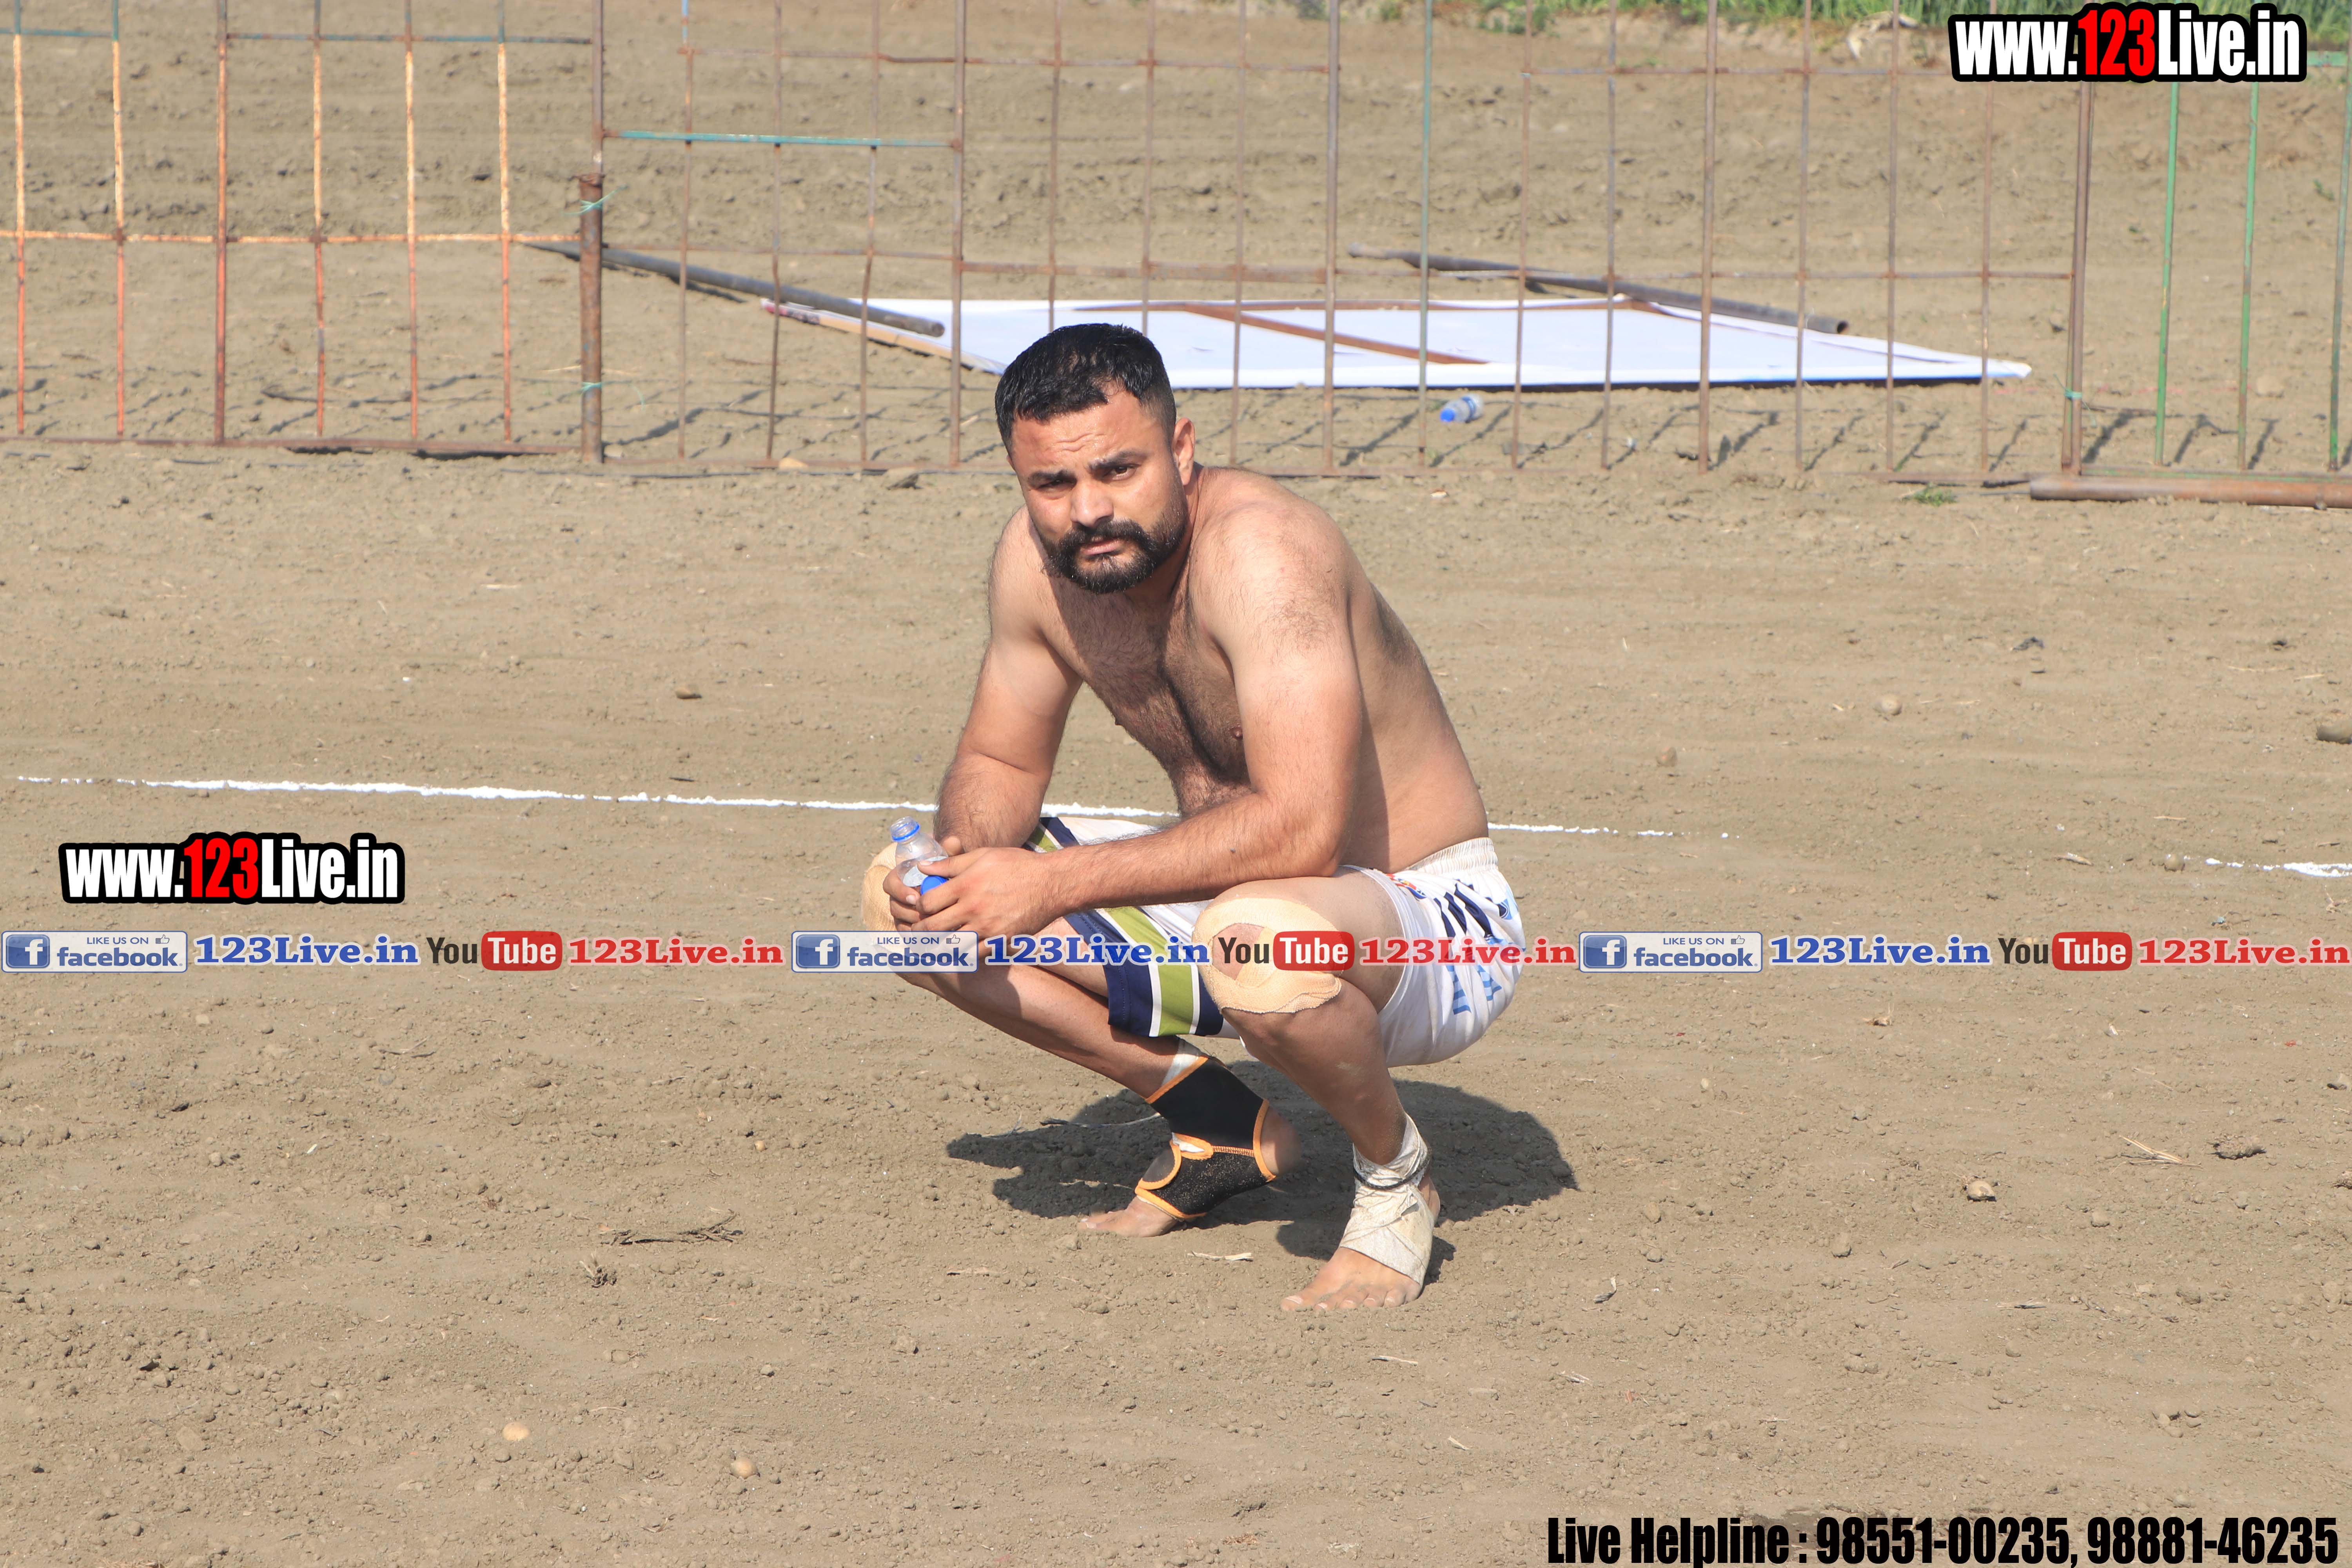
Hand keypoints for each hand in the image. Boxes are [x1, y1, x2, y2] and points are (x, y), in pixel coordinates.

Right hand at [882, 835, 963, 928]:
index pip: (890, 883)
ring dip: (914, 925)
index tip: (915, 897)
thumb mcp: (949, 860)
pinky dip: (917, 937)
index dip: (900, 891)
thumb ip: (949, 851)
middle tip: (925, 915)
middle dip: (908, 912)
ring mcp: (902, 911)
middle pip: (894, 906)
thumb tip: (953, 841)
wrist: (951, 886)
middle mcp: (898, 895)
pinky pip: (907, 934)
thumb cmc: (947, 870)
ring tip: (932, 925)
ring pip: (900, 922)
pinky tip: (932, 937)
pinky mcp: (908, 926)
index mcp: (901, 876)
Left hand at [907, 842, 1067, 941]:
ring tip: (937, 941)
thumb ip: (951, 864)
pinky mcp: (1001, 940)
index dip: (920, 906)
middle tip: (920, 930)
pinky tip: (962, 948)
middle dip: (922, 930)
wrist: (1052, 883)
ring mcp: (987, 927)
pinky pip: (975, 955)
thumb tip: (922, 867)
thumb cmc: (1017, 865)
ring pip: (951, 945)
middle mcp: (973, 908)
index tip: (923, 907)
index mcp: (965, 885)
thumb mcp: (983, 856)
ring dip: (941, 944)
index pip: (927, 903)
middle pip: (934, 928)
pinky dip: (965, 953)